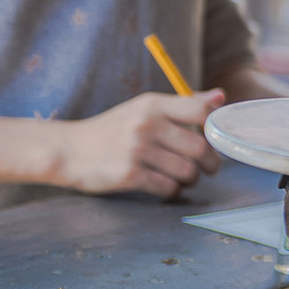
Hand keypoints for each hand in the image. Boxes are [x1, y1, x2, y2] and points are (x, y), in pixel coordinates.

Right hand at [52, 89, 225, 197]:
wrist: (67, 150)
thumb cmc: (112, 130)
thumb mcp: (143, 108)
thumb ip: (182, 104)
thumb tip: (221, 96)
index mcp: (153, 105)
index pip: (201, 111)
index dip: (215, 129)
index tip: (214, 141)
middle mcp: (146, 124)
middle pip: (200, 147)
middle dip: (211, 163)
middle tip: (208, 168)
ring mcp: (137, 150)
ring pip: (187, 171)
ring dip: (191, 180)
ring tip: (184, 178)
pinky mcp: (129, 174)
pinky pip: (168, 187)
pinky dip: (173, 192)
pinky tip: (167, 188)